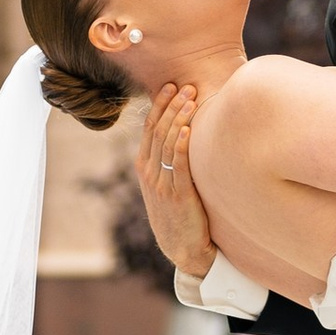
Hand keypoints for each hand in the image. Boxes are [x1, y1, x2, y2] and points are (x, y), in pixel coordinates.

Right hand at [137, 83, 214, 281]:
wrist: (183, 248)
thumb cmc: (179, 213)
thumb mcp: (166, 184)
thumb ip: (169, 161)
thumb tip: (181, 132)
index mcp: (144, 167)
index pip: (149, 128)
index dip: (159, 105)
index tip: (171, 85)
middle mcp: (149, 173)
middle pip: (158, 130)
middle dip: (172, 105)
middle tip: (186, 85)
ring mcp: (161, 184)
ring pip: (167, 143)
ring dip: (179, 118)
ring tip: (191, 98)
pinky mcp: (177, 195)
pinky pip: (177, 165)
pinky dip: (181, 144)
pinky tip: (188, 129)